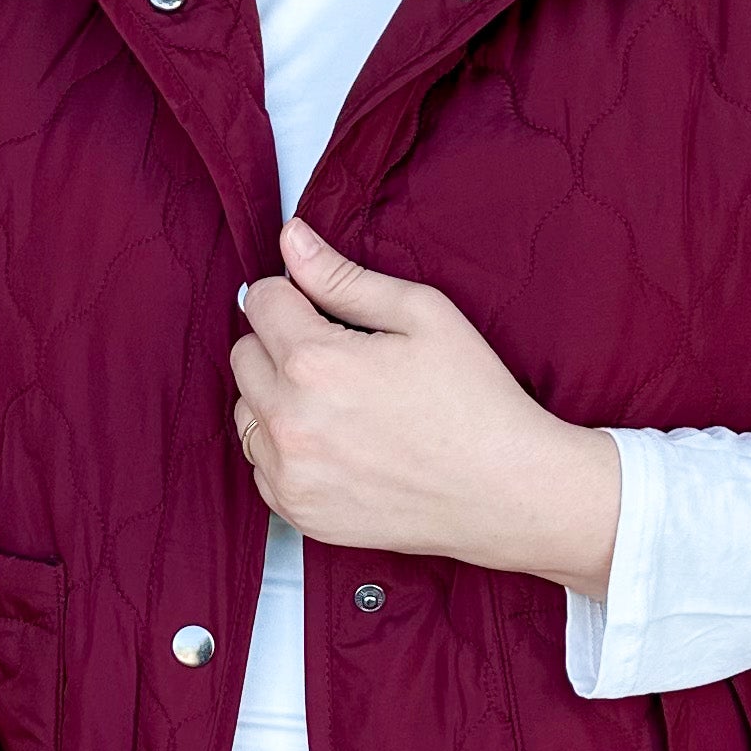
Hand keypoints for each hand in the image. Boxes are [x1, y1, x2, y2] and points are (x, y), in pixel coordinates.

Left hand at [231, 216, 620, 590]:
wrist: (506, 492)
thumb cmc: (475, 399)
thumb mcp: (422, 314)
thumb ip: (344, 277)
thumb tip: (290, 238)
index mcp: (314, 362)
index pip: (261, 302)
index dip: (295, 296)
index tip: (328, 313)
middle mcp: (288, 422)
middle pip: (244, 354)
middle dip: (282, 345)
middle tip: (343, 360)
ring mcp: (289, 474)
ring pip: (247, 411)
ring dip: (277, 398)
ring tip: (341, 405)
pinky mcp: (299, 512)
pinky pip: (261, 464)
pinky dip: (286, 450)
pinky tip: (339, 446)